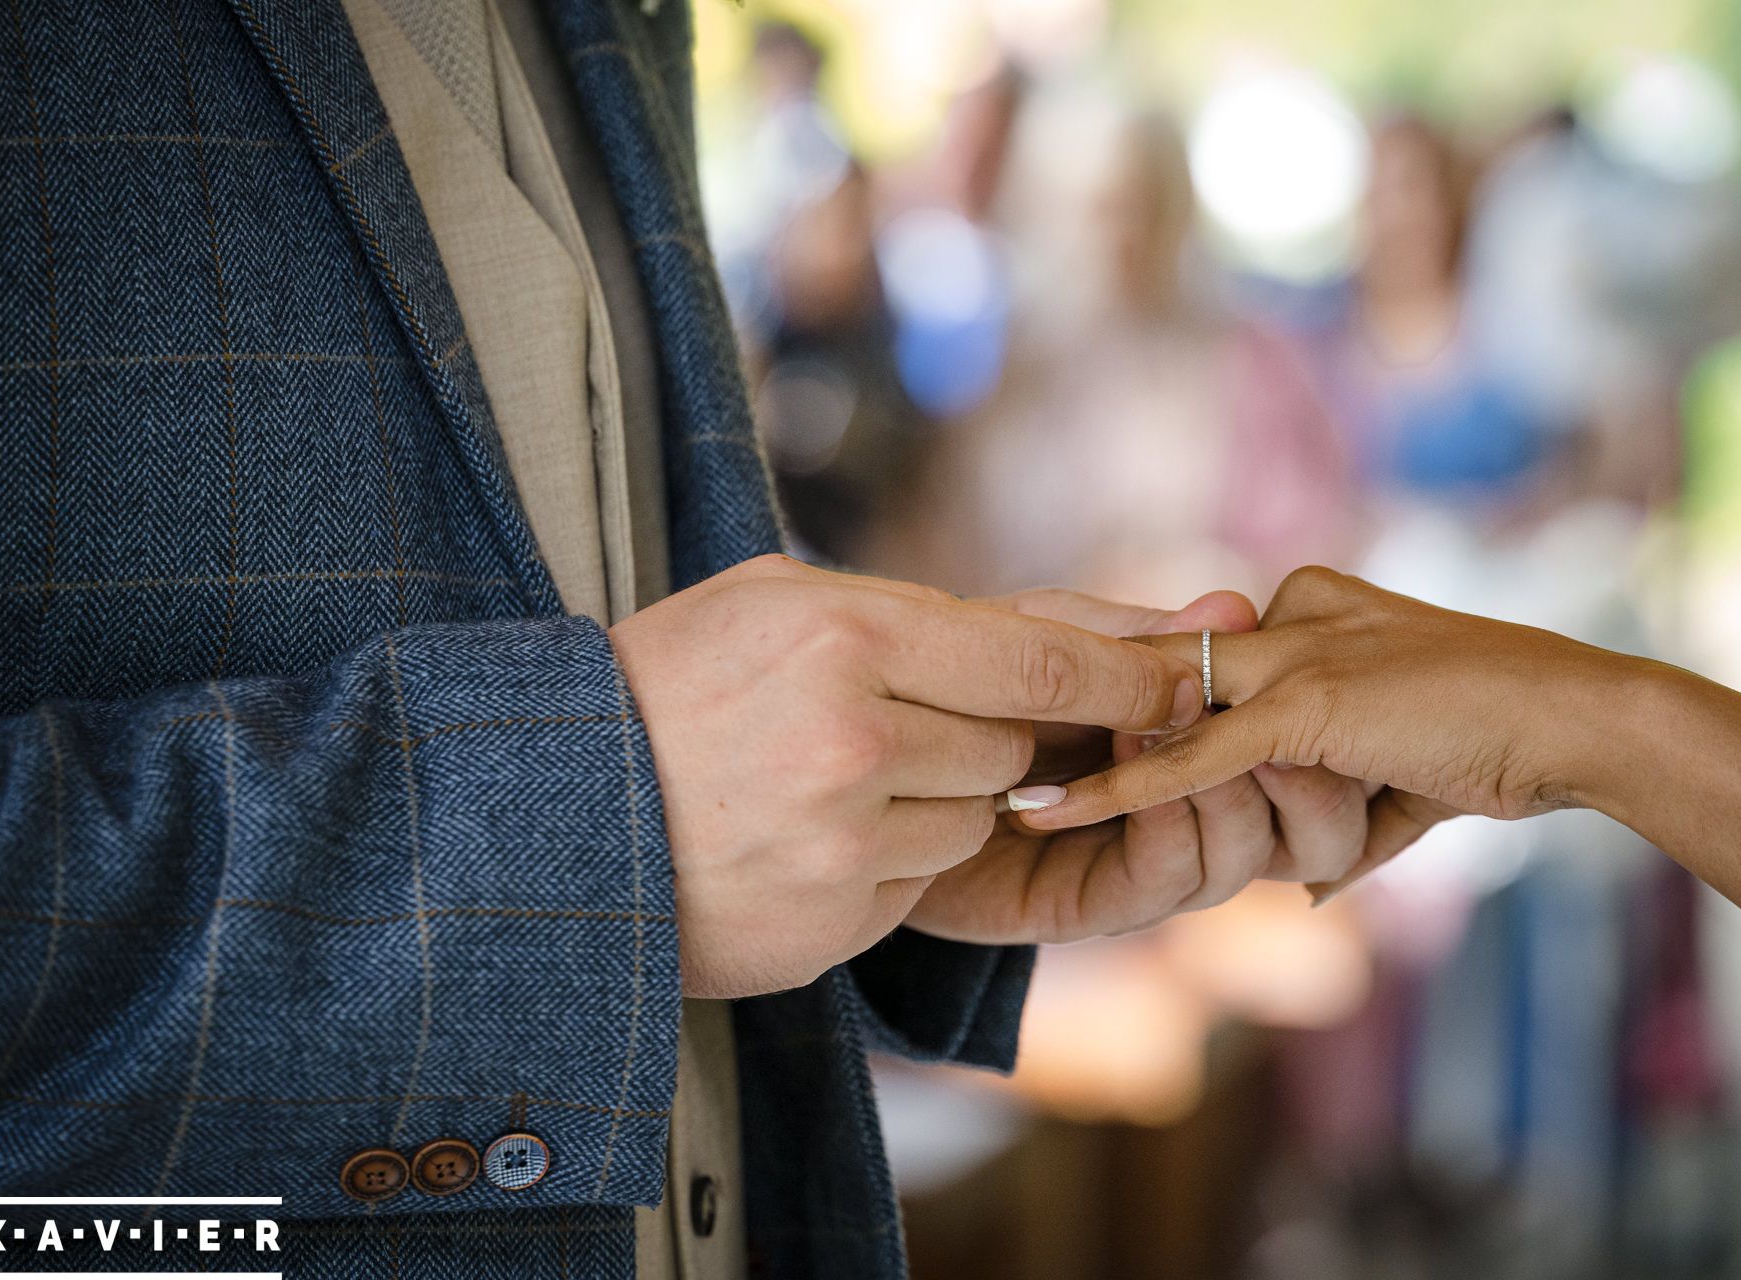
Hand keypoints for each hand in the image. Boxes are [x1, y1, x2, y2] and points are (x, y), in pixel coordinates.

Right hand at [607, 555, 1203, 995]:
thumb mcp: (776, 600)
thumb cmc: (669, 682)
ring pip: (973, 819)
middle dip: (990, 736)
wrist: (552, 810)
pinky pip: (918, 884)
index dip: (1127, 673)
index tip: (1187, 676)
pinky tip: (804, 838)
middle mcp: (853, 737)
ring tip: (825, 782)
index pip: (1040, 660)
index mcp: (843, 632)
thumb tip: (1080, 631)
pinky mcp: (831, 920)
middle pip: (1014, 744)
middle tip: (909, 723)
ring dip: (934, 802)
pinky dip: (886, 862)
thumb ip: (926, 611)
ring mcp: (841, 840)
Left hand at [904, 585, 1372, 944]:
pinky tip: (1133, 773)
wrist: (873, 760)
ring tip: (1173, 730)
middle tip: (1267, 722)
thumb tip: (1238, 606)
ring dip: (1229, 792)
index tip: (1287, 662)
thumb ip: (1141, 636)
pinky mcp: (1101, 904)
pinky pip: (1171, 875)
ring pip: (1249, 855)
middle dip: (1305, 774)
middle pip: (1312, 823)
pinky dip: (1167, 821)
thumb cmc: (966, 683)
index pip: (1308, 746)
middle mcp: (1196, 811)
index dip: (1318, 718)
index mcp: (1206, 740)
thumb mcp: (1052, 636)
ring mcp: (1153, 862)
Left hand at [1013, 566, 1618, 900]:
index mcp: (1307, 609)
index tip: (1053, 739)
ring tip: (999, 792)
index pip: (1196, 659)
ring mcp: (1292, 657)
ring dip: (1082, 752)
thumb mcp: (1400, 776)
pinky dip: (1113, 790)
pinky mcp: (1300, 709)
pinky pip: (1186, 758)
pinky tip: (1041, 815)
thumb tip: (1306, 885)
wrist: (1578, 725)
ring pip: (1162, 708)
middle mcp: (1287, 616)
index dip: (1129, 705)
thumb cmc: (1504, 742)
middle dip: (1079, 716)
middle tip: (991, 755)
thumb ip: (1343, 813)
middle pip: (1161, 672)